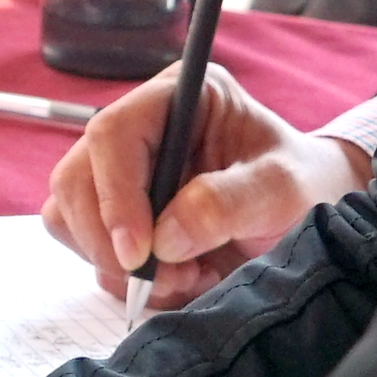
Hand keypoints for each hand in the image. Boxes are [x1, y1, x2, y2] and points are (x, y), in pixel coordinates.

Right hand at [46, 60, 365, 304]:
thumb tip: (165, 237)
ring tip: (184, 277)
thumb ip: (229, 203)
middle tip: (164, 278)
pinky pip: (84, 248)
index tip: (139, 252)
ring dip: (116, 263)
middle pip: (76, 178)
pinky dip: (122, 277)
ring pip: (69, 216)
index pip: (113, 133)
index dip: (116, 194)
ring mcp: (121, 173)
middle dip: (110, 240)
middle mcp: (141, 129)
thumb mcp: (283, 189)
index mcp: (179, 97)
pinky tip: (177, 279)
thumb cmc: (302, 187)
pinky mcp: (116, 215)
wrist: (307, 217)